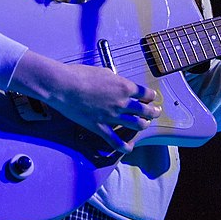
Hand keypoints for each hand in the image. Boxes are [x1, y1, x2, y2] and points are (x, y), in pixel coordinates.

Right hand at [10, 51, 161, 153]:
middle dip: (153, 112)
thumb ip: (114, 79)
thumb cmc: (81, 75)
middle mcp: (122, 102)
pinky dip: (125, 146)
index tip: (151, 98)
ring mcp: (112, 116)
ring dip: (144, 125)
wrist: (64, 86)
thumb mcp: (103, 71)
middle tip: (156, 112)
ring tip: (145, 125)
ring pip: (137, 125)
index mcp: (124, 86)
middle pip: (145, 110)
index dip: (151, 97)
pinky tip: (129, 148)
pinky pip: (116, 140)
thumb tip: (116, 82)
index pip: (146, 94)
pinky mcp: (100, 127)